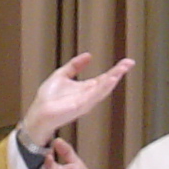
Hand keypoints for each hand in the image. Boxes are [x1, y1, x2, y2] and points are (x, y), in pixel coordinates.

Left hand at [19, 54, 134, 147]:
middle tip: (130, 62)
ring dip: (113, 79)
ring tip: (122, 69)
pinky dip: (103, 88)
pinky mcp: (80, 106)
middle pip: (107, 83)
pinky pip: (94, 96)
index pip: (104, 78)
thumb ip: (75, 66)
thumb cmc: (48, 98)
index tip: (127, 62)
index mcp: (86, 89)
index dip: (115, 70)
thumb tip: (89, 55)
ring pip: (103, 89)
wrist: (38, 113)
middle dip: (118, 73)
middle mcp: (89, 96)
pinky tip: (110, 80)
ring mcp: (86, 102)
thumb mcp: (62, 75)